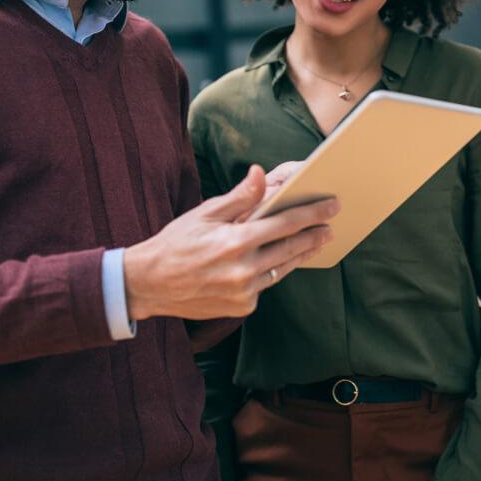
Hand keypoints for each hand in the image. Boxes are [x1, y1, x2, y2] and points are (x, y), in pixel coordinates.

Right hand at [123, 165, 336, 320]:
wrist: (149, 284)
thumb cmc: (176, 242)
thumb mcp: (204, 213)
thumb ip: (239, 197)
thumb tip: (261, 174)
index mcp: (235, 242)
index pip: (284, 223)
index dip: (311, 213)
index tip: (331, 205)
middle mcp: (242, 270)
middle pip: (290, 249)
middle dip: (314, 235)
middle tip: (331, 225)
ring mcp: (243, 292)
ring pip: (281, 269)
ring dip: (301, 255)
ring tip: (315, 242)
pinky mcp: (240, 307)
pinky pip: (264, 286)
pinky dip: (272, 272)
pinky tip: (280, 261)